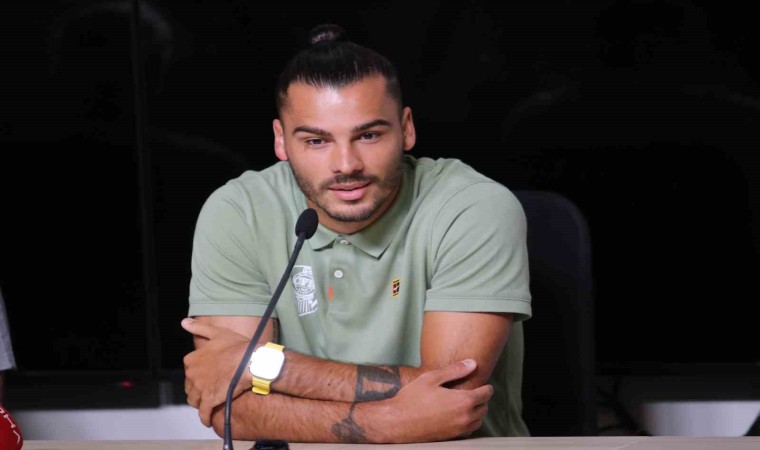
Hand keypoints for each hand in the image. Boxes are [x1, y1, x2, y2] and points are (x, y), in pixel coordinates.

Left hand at [181, 318, 252, 426]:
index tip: (209, 374)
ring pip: (194, 400)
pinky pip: (203, 414)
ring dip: (201, 402)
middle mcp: (192, 375)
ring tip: (210, 402)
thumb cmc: (237, 346)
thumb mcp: (217, 333)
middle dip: (199, 388)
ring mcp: (200, 389)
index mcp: (192, 359)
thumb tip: (183, 322)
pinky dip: (205, 418)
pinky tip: (208, 420)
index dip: (200, 373)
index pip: (190, 370)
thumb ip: (198, 328)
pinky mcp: (209, 401)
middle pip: (191, 386)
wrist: (252, 361)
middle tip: (212, 388)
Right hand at [370, 359, 492, 442]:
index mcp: (462, 401)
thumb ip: (454, 370)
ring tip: (468, 404)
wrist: (397, 422)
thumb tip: (472, 363)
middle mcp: (464, 417)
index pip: (485, 394)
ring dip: (477, 412)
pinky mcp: (451, 438)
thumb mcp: (431, 378)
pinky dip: (469, 423)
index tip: (485, 385)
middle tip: (475, 392)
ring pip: (478, 421)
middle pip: (484, 408)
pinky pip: (468, 431)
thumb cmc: (412, 399)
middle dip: (482, 399)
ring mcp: (458, 430)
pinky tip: (459, 416)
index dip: (487, 387)